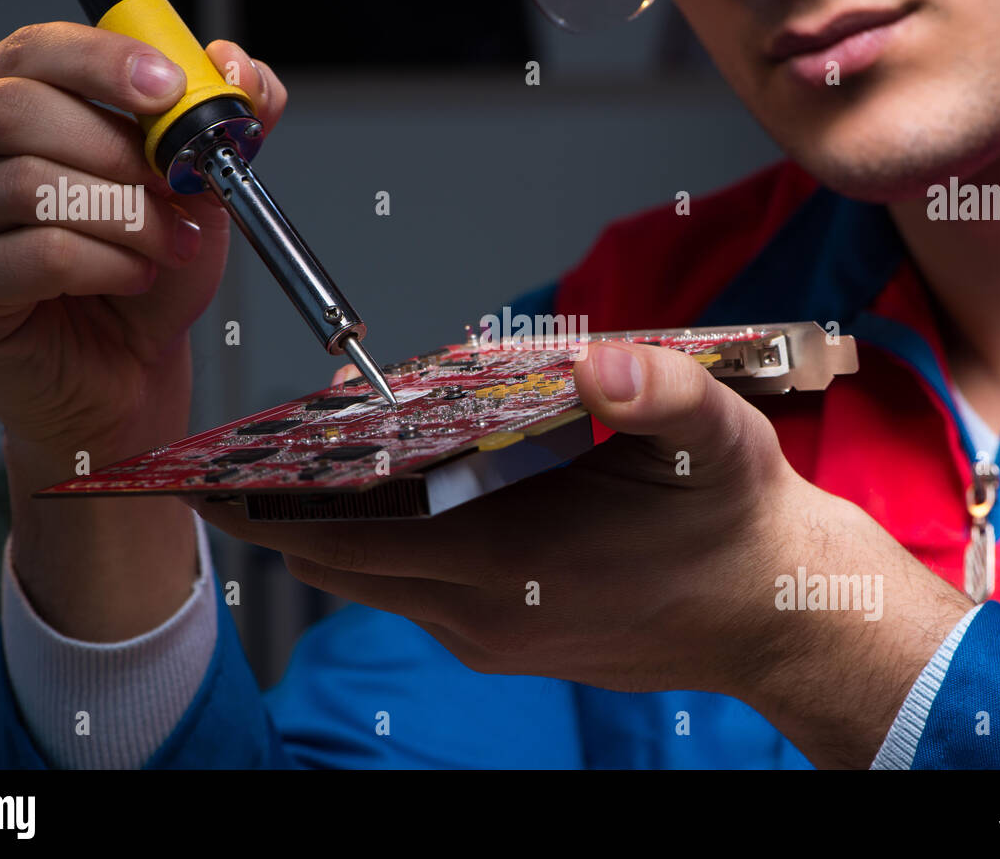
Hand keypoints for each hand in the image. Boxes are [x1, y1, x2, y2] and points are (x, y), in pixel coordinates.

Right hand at [0, 22, 287, 637]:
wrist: (127, 370)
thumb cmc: (144, 274)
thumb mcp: (197, 188)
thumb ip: (223, 124)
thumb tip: (243, 70)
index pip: (35, 50)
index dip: (106, 61)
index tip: (172, 87)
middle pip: (17, 110)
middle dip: (121, 151)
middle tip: (180, 186)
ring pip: (32, 185)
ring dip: (128, 216)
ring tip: (169, 244)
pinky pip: (37, 255)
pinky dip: (108, 264)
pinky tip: (134, 275)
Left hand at [192, 340, 973, 765]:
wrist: (782, 615)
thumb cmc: (739, 527)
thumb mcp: (717, 440)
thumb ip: (655, 395)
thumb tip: (597, 360)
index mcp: (505, 565)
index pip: (343, 539)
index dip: (274, 504)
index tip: (218, 472)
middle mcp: (480, 613)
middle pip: (338, 563)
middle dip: (291, 510)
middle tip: (267, 448)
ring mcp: (490, 634)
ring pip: (371, 581)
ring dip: (338, 528)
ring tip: (323, 464)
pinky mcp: (507, 638)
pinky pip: (413, 593)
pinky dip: (387, 547)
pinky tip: (407, 496)